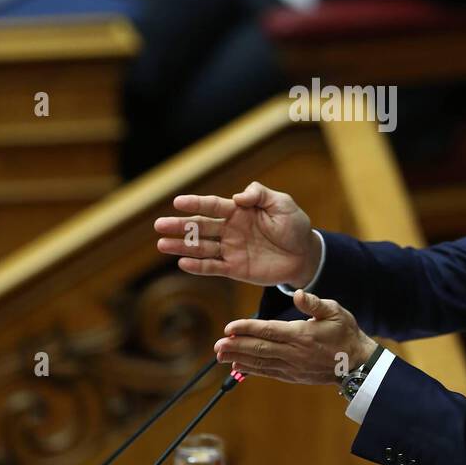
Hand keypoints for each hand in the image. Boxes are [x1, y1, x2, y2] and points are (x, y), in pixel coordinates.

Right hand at [154, 181, 319, 286]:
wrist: (305, 254)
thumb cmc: (294, 225)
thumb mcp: (282, 204)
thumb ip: (260, 195)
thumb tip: (238, 197)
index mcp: (238, 211)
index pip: (211, 206)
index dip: (195, 203)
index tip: (177, 202)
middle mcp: (230, 229)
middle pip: (200, 227)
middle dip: (179, 226)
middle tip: (159, 225)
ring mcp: (230, 250)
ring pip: (201, 247)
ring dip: (182, 247)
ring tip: (162, 244)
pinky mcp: (235, 269)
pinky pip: (213, 267)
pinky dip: (198, 267)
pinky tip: (183, 264)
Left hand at [214, 291, 377, 384]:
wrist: (357, 363)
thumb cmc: (345, 332)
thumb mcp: (335, 311)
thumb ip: (314, 303)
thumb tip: (298, 294)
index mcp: (301, 335)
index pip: (268, 330)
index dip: (246, 329)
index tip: (228, 328)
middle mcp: (294, 353)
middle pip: (259, 349)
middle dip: (235, 346)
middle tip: (216, 345)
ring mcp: (292, 366)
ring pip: (260, 362)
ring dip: (239, 358)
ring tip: (219, 356)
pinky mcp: (293, 376)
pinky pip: (268, 372)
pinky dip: (251, 370)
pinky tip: (238, 366)